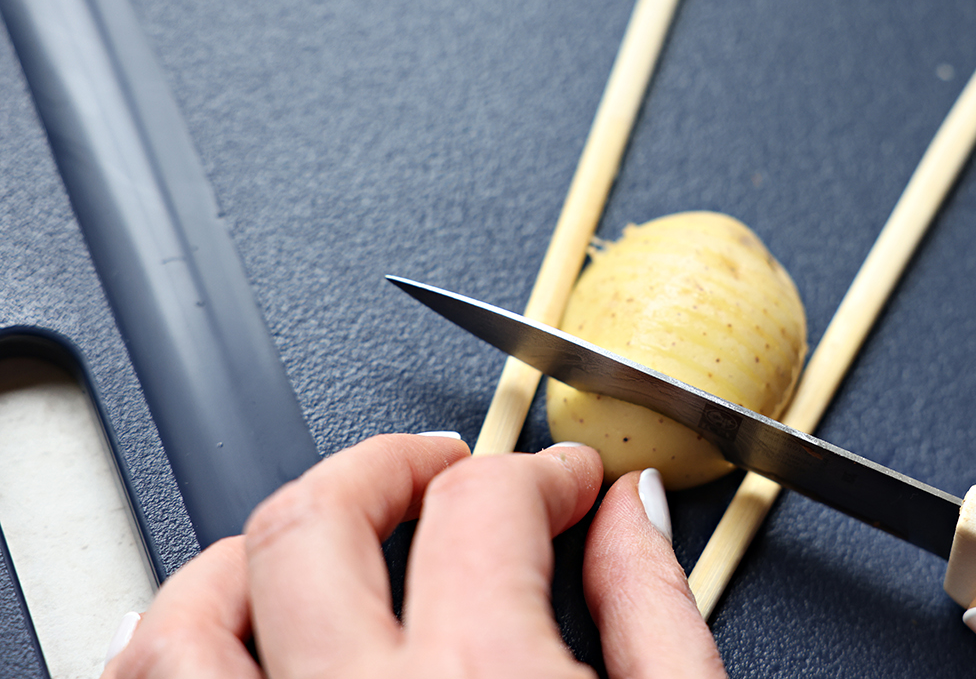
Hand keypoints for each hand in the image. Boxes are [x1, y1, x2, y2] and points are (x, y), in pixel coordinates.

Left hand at [101, 434, 724, 678]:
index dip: (543, 467)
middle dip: (392, 460)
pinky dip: (175, 638)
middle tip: (448, 466)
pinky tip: (229, 628)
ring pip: (191, 611)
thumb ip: (658, 613)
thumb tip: (637, 513)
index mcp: (485, 677)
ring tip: (318, 526)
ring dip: (251, 542)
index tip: (567, 481)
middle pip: (325, 513)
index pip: (489, 501)